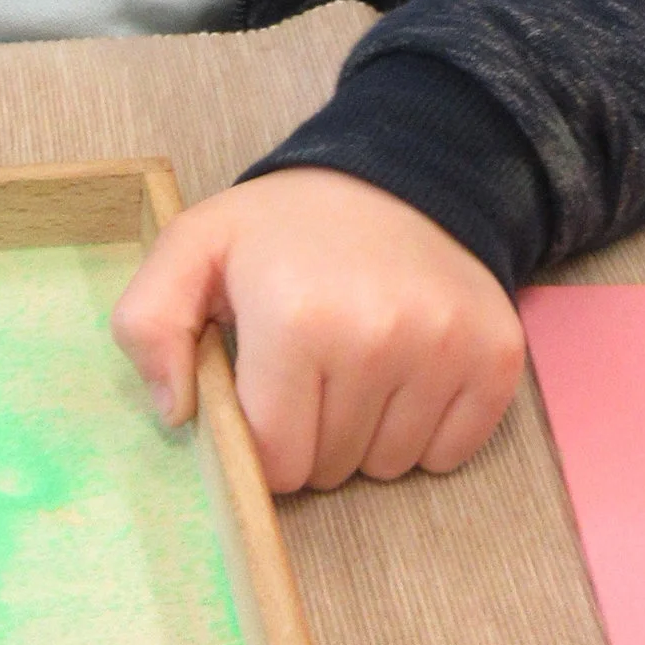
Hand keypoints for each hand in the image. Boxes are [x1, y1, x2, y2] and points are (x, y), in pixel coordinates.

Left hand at [112, 168, 526, 492]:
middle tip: (312, 370)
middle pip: (330, 469)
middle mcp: (379, 338)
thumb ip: (149, 324)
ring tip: (358, 366)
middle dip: (311, 436)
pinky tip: (406, 376)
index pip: (274, 459)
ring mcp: (446, 350)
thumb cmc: (288, 227)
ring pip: (389, 468)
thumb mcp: (195, 248)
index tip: (264, 393)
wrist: (402, 174)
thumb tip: (175, 413)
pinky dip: (424, 434)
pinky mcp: (495, 359)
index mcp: (296, 318)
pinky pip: (449, 454)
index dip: (260, 440)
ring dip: (366, 437)